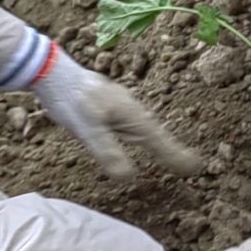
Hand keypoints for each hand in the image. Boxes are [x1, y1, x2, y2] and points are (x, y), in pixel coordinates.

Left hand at [32, 47, 202, 180]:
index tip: (196, 168)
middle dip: (174, 151)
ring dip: (161, 144)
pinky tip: (138, 140)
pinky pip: (133, 127)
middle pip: (159, 136)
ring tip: (172, 157)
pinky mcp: (110, 109)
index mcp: (134, 116)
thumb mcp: (89, 129)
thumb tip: (129, 177)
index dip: (177, 157)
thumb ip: (109, 152)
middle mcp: (133, 112)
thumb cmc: (72, 100)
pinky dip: (143, 137)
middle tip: (191, 166)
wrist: (54, 73)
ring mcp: (122, 109)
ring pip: (146, 131)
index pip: (161, 142)